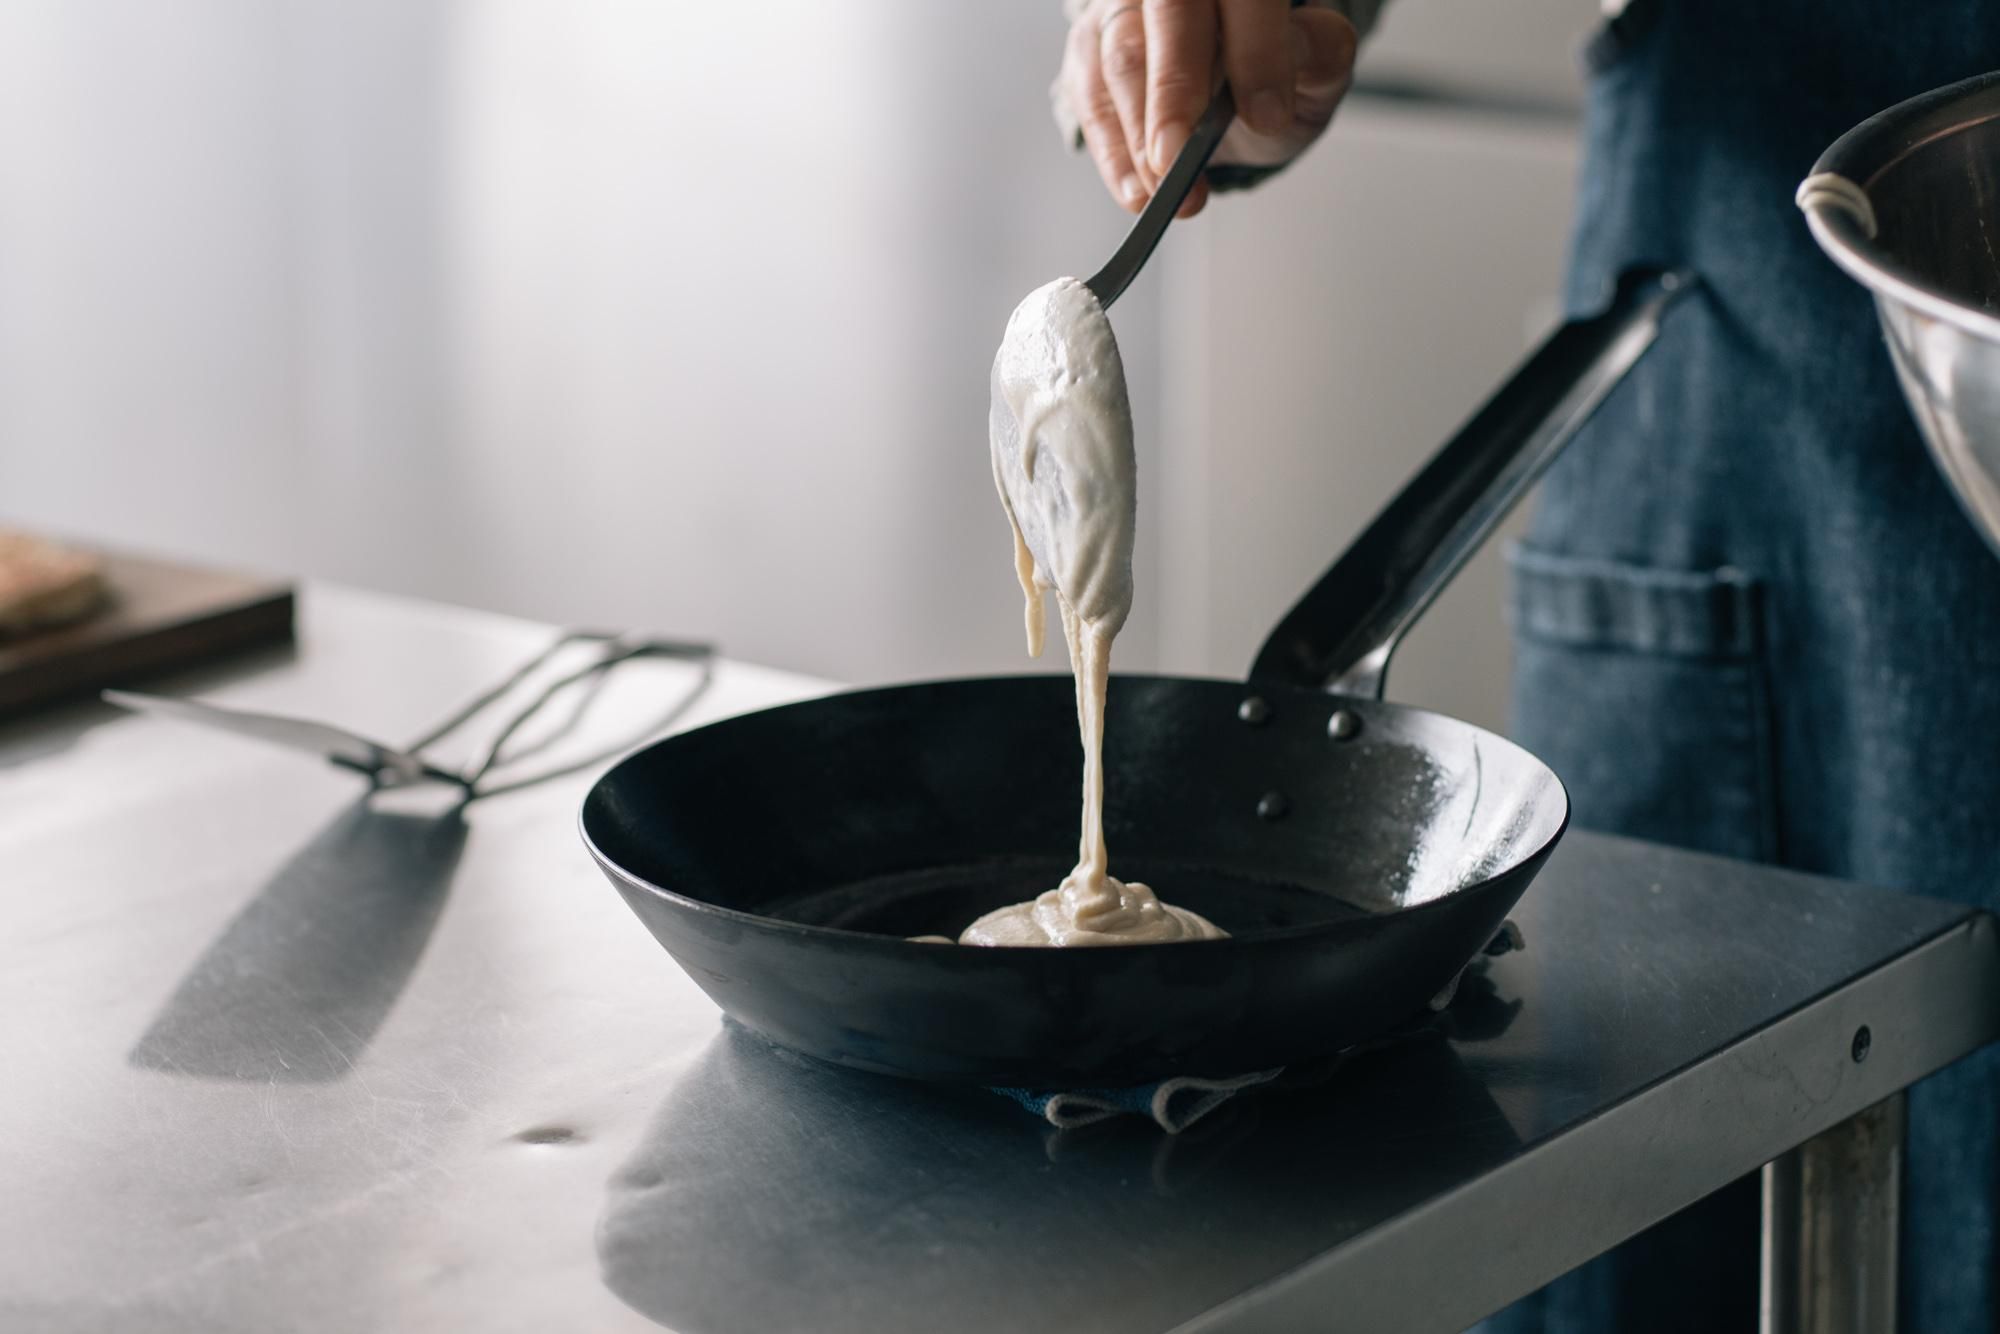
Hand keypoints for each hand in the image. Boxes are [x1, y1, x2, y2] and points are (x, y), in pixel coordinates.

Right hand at [1059, 0, 1357, 217]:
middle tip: (1178, 159)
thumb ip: (1319, 52)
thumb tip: (1303, 45)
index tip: (1267, 117)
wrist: (1235, 92)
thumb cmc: (1271, 72)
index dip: (1254, 50)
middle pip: (1168, 16)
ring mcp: (1124, 9)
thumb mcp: (1317, 68)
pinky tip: (1139, 191)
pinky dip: (1113, 152)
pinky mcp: (1089, 49)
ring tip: (1168, 188)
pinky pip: (1090, 97)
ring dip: (1139, 134)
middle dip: (1173, 93)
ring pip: (1120, 57)